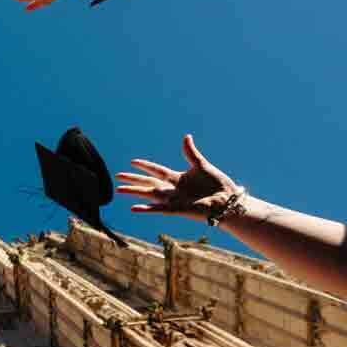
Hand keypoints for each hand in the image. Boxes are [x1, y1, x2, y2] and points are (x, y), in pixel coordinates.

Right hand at [116, 134, 241, 221]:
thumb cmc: (217, 185)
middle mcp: (173, 189)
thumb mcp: (202, 165)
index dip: (145, 166)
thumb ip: (191, 153)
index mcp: (178, 178)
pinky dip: (146, 209)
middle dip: (133, 180)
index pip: (157, 170)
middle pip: (148, 183)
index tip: (133, 162)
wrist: (227, 201)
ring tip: (119, 190)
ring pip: (149, 194)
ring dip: (134, 192)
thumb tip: (186, 137)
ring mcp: (174, 200)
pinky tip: (133, 207)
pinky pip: (158, 209)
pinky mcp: (177, 209)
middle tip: (118, 176)